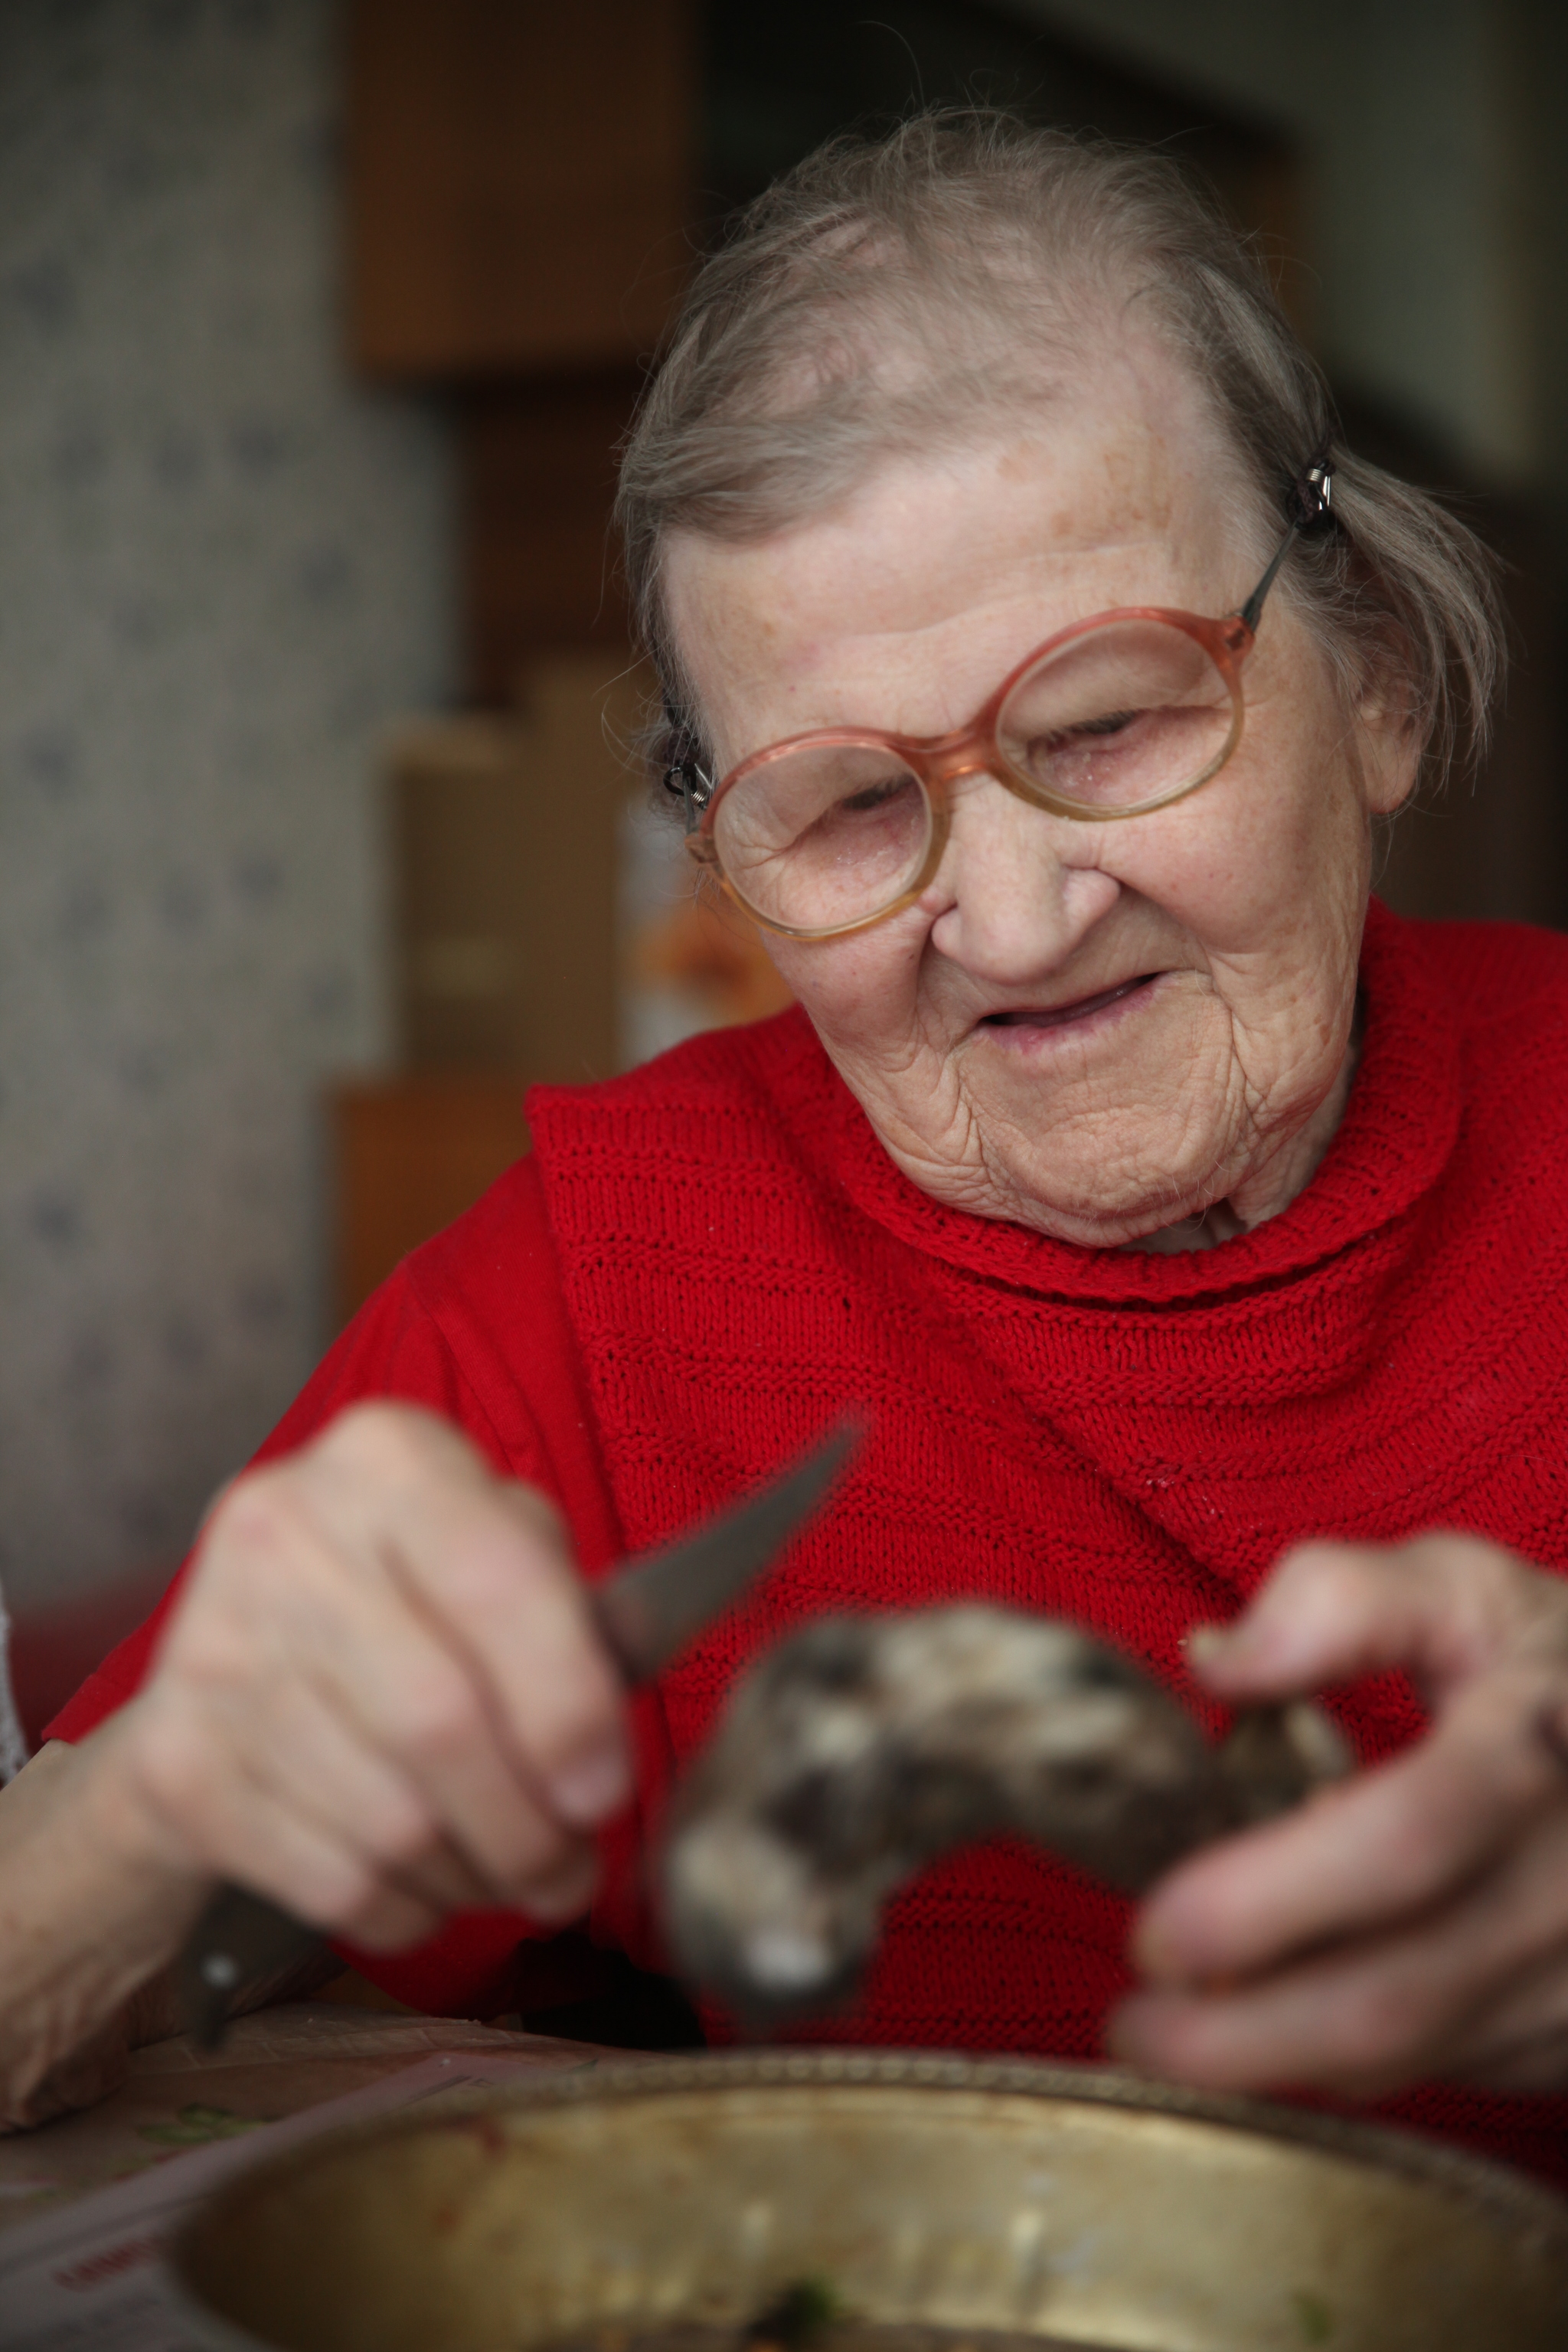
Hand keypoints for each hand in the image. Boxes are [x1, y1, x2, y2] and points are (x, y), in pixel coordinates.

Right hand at [111, 1404, 629, 1951]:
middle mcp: (285, 1531)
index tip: (606, 1789)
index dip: (568, 1705)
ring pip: (389, 1822)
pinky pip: (329, 1879)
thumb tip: (612, 1716)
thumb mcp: (495, 1550)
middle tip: (572, 1868)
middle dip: (530, 1827)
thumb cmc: (407, 1600)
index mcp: (386, 1458)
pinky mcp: (177, 1763)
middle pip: (439, 1721)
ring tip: (507, 1872)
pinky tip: (425, 1883)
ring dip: (473, 1876)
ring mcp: (215, 1646)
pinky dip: (403, 1908)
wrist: (232, 1654)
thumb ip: (570, 1609)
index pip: (498, 1583)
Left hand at [1110, 1532, 1567, 2097]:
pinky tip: (1283, 2020)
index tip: (1155, 1931)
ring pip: (1415, 2052)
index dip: (1270, 1900)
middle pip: (1395, 1993)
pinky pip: (1450, 2067)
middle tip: (1131, 2023)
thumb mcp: (1463, 1588)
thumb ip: (1336, 1599)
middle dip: (1240, 2035)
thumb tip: (1218, 1662)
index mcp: (1536, 1748)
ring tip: (1171, 2032)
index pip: (1403, 1842)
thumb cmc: (1551, 1667)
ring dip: (1280, 2061)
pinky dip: (1352, 2058)